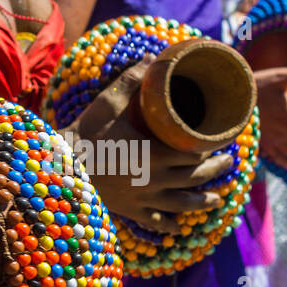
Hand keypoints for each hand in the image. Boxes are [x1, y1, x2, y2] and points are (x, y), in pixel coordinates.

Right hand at [71, 58, 232, 233]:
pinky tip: (178, 229)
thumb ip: (133, 79)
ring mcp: (144, 198)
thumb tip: (153, 57)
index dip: (212, 146)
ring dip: (203, 200)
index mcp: (157, 153)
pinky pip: (154, 222)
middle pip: (196, 176)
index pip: (196, 151)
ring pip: (183, 203)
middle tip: (228, 163)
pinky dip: (169, 227)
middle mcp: (156, 179)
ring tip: (217, 198)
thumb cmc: (84, 132)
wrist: (58, 168)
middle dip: (216, 170)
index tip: (222, 139)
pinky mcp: (129, 210)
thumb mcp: (109, 101)